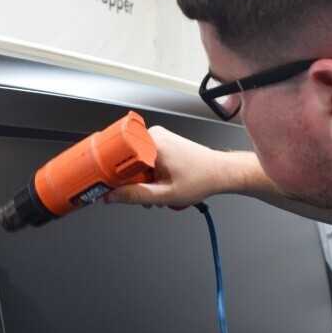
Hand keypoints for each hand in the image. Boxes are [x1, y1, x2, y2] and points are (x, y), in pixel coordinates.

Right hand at [104, 126, 225, 207]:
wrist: (220, 172)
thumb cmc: (201, 179)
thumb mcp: (165, 194)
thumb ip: (136, 195)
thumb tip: (112, 196)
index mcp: (153, 143)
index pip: (117, 157)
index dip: (112, 174)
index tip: (111, 187)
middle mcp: (154, 135)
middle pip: (126, 161)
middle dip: (133, 182)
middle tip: (147, 195)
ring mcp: (158, 137)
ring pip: (136, 162)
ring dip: (143, 180)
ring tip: (159, 191)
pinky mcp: (162, 142)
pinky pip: (145, 159)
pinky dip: (150, 173)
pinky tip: (161, 183)